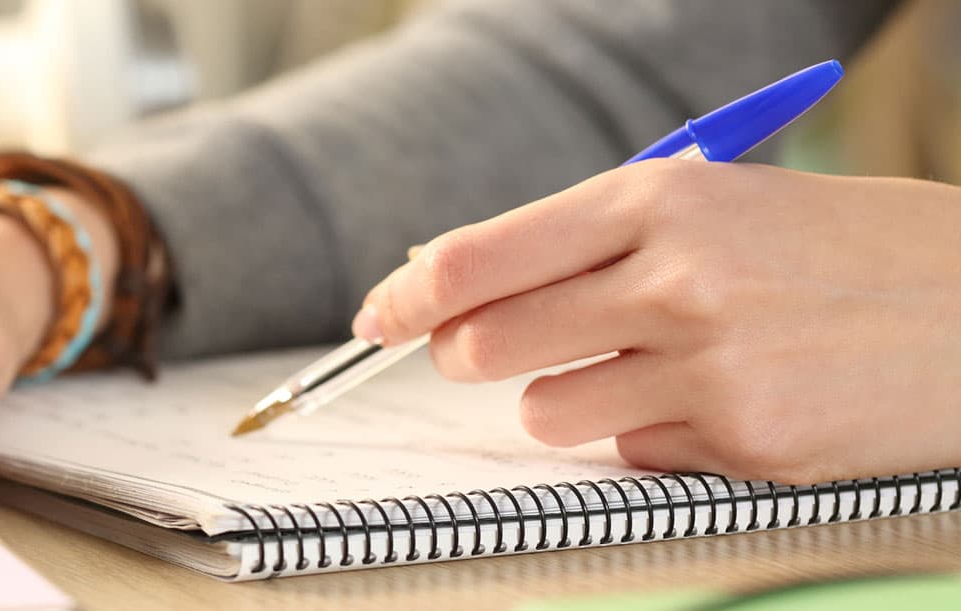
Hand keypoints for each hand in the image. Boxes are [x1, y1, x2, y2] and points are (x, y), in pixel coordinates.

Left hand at [355, 161, 960, 483]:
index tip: (380, 316)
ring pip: (545, 413)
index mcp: (661, 200)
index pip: (479, 257)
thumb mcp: (718, 206)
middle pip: (486, 344)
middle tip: (503, 350)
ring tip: (657, 368)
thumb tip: (450, 280)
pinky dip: (656, 437)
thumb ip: (589, 238)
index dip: (410, 296)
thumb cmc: (836, 250)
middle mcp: (677, 280)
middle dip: (473, 355)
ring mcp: (712, 368)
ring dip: (573, 400)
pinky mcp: (745, 445)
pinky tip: (727, 402)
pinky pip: (632, 456)